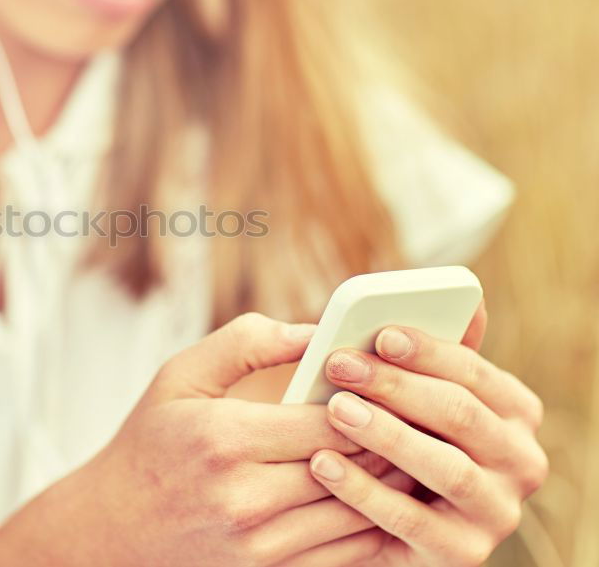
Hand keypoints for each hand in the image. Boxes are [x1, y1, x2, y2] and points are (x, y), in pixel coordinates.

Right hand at [71, 313, 408, 566]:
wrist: (113, 529)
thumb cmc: (150, 441)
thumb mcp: (181, 374)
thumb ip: (247, 341)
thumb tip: (315, 331)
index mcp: (224, 439)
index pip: (330, 420)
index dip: (375, 399)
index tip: (398, 380)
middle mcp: (245, 498)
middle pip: (353, 467)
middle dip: (395, 438)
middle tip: (425, 412)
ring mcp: (259, 546)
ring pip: (358, 513)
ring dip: (393, 483)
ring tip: (417, 450)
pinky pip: (346, 553)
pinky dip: (373, 522)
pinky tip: (385, 496)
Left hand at [291, 302, 547, 565]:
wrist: (379, 519)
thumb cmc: (399, 433)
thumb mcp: (419, 394)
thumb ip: (437, 353)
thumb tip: (468, 301)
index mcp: (513, 411)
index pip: (474, 372)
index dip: (427, 350)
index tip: (381, 333)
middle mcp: (520, 461)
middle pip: (459, 414)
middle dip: (396, 385)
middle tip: (340, 365)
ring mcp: (496, 512)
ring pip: (445, 468)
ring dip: (387, 434)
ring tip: (335, 410)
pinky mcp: (461, 554)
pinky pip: (410, 521)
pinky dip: (364, 490)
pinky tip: (322, 464)